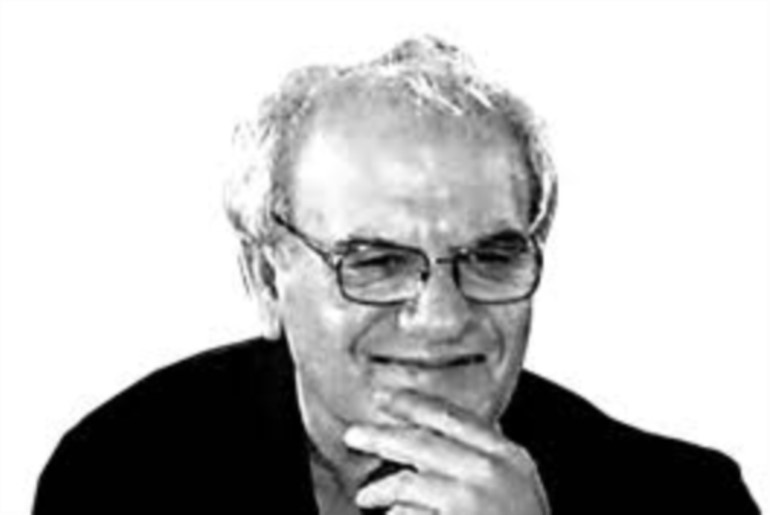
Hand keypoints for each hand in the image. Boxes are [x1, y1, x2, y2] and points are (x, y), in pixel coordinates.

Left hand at [344, 390, 549, 514]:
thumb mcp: (519, 484)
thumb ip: (488, 454)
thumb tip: (449, 428)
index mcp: (509, 456)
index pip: (451, 416)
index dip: (412, 402)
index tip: (385, 396)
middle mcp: (490, 472)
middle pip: (419, 442)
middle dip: (380, 436)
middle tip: (353, 435)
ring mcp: (470, 501)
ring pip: (406, 483)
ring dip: (380, 489)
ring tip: (366, 497)